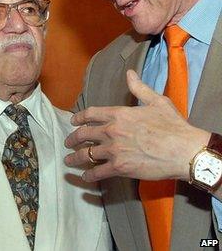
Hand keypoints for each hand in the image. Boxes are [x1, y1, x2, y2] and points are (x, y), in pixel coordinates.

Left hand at [65, 70, 209, 181]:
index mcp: (119, 114)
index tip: (73, 120)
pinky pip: (98, 172)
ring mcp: (114, 150)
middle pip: (84, 134)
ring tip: (69, 160)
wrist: (183, 150)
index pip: (91, 113)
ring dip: (75, 158)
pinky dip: (90, 175)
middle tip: (67, 142)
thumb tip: (130, 73)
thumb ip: (139, 88)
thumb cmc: (172, 125)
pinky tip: (85, 176)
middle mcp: (112, 131)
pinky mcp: (120, 168)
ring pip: (87, 154)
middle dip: (73, 138)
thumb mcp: (156, 100)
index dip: (79, 117)